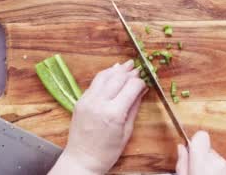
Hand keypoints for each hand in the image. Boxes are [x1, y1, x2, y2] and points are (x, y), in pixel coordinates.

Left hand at [48, 60, 146, 174]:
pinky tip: (112, 73)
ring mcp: (87, 100)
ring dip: (116, 69)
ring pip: (104, 76)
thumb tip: (142, 90)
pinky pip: (94, 83)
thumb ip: (134, 107)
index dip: (140, 82)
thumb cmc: (107, 151)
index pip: (131, 87)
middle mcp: (99, 103)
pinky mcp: (80, 100)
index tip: (145, 81)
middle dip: (129, 72)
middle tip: (138, 68)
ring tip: (126, 66)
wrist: (82, 159)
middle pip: (118, 78)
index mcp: (114, 113)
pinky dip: (104, 76)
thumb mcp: (126, 131)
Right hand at [176, 131, 225, 174]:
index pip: (201, 136)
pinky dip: (224, 172)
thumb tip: (181, 148)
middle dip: (205, 159)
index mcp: (202, 160)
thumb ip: (183, 163)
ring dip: (215, 167)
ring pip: (219, 159)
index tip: (193, 150)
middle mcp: (218, 160)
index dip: (196, 142)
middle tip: (200, 172)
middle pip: (209, 150)